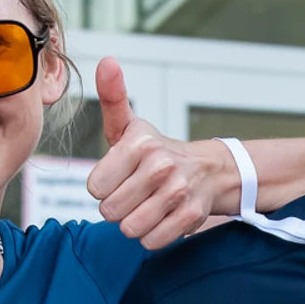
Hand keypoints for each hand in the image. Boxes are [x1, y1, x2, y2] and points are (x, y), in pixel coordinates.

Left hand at [85, 58, 233, 247]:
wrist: (209, 171)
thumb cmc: (157, 152)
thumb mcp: (131, 126)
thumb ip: (112, 98)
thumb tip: (107, 61)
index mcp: (140, 144)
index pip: (95, 187)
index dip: (104, 186)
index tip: (120, 176)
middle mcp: (160, 166)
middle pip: (110, 211)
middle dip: (118, 206)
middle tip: (134, 193)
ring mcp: (178, 192)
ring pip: (130, 229)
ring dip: (134, 222)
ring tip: (146, 205)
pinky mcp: (191, 216)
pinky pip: (151, 241)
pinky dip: (152, 235)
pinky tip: (161, 217)